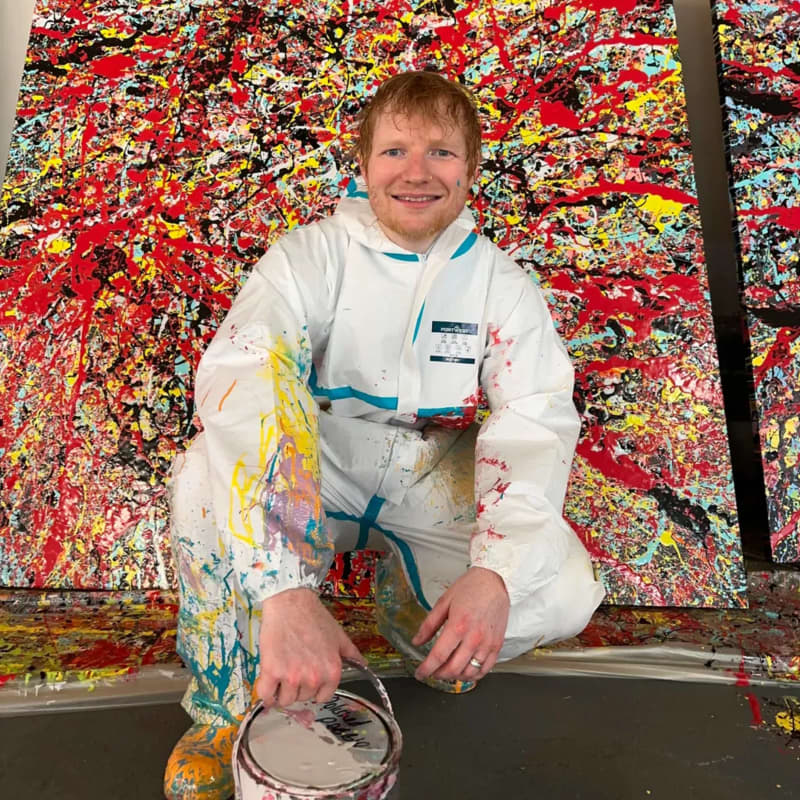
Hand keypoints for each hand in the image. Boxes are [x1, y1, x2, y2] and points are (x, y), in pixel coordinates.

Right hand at [255, 587, 363, 708]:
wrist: (290, 602)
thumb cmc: (313, 616)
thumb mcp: (338, 635)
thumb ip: (352, 653)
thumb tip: (363, 663)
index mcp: (332, 671)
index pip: (321, 697)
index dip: (314, 688)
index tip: (307, 680)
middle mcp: (313, 678)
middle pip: (302, 698)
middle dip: (297, 687)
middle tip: (294, 667)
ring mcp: (292, 676)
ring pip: (284, 699)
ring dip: (281, 690)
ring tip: (281, 671)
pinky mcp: (272, 672)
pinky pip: (265, 695)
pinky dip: (265, 692)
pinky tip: (268, 682)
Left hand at [412, 566, 508, 682]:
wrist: (494, 581)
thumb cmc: (471, 588)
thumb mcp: (444, 602)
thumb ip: (429, 624)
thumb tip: (417, 641)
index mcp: (458, 626)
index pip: (439, 656)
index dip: (426, 668)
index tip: (420, 673)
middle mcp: (474, 638)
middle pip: (453, 668)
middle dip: (438, 674)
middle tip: (432, 671)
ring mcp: (487, 643)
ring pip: (470, 673)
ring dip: (455, 677)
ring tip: (447, 671)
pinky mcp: (497, 645)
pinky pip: (486, 669)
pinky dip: (474, 675)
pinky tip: (465, 671)